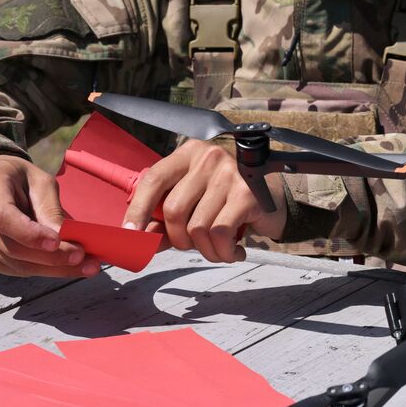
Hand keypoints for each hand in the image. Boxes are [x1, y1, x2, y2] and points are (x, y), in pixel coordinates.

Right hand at [0, 154, 99, 277]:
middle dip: (52, 258)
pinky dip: (41, 270)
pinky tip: (63, 267)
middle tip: (84, 258)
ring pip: (15, 265)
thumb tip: (65, 239)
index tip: (57, 242)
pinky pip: (12, 270)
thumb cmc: (19, 178)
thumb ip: (50, 207)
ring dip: (53, 269)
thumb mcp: (40, 180)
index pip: (2, 217)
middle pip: (12, 247)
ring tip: (85, 266)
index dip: (29, 234)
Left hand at [123, 140, 286, 263]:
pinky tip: (233, 252)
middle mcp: (207, 158)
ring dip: (206, 250)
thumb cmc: (227, 202)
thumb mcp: (194, 205)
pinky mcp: (247, 193)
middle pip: (173, 209)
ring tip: (218, 250)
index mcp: (188, 154)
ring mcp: (229, 173)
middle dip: (179, 240)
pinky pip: (221, 233)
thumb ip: (165, 221)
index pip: (154, 180)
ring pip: (197, 227)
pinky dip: (223, 252)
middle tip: (194, 247)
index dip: (138, 209)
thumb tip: (138, 242)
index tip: (129, 235)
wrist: (276, 201)